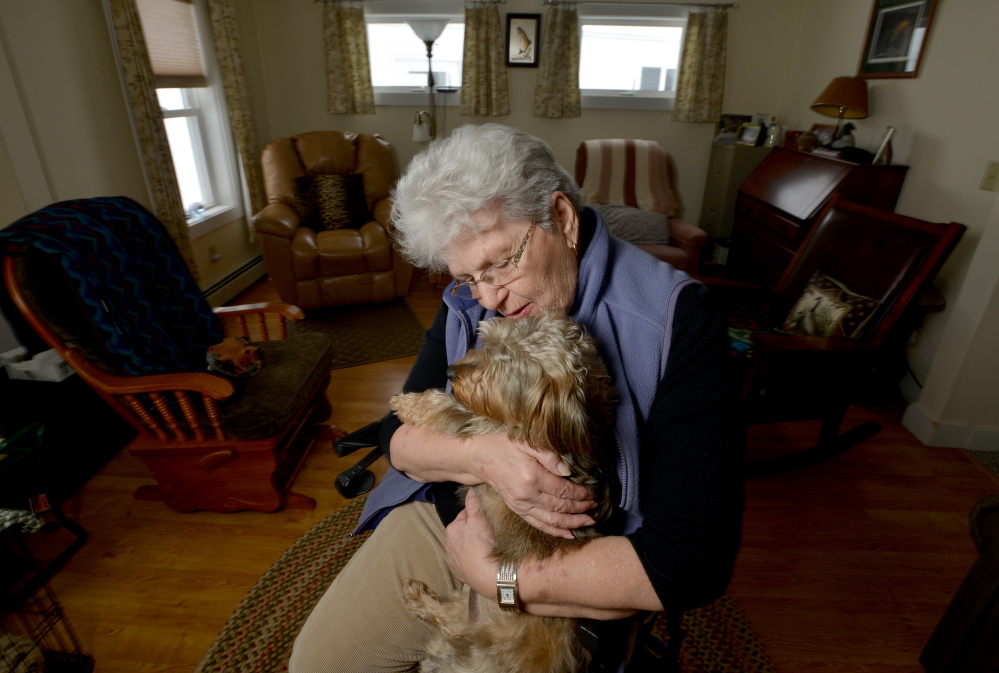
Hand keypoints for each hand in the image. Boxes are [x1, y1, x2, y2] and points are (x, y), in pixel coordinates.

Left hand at [445, 489, 496, 595]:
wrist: (492, 577)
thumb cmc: (485, 544)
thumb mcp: (479, 519)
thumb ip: (473, 504)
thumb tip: (469, 491)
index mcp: (452, 529)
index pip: (465, 514)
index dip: (477, 514)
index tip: (487, 516)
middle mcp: (449, 545)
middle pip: (463, 531)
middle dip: (473, 529)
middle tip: (489, 530)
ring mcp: (454, 562)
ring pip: (465, 546)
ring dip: (473, 544)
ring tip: (487, 546)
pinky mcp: (462, 574)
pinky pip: (467, 561)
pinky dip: (473, 558)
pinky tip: (483, 559)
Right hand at [473, 434, 595, 538]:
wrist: (480, 458)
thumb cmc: (505, 445)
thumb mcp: (527, 441)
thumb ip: (549, 455)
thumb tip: (568, 471)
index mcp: (531, 476)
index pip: (562, 490)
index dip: (580, 494)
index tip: (592, 493)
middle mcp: (527, 494)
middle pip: (559, 507)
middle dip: (580, 509)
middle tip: (595, 507)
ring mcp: (521, 505)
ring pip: (551, 520)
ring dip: (571, 523)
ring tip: (588, 522)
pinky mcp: (517, 509)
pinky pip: (538, 524)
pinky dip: (554, 531)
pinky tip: (568, 534)